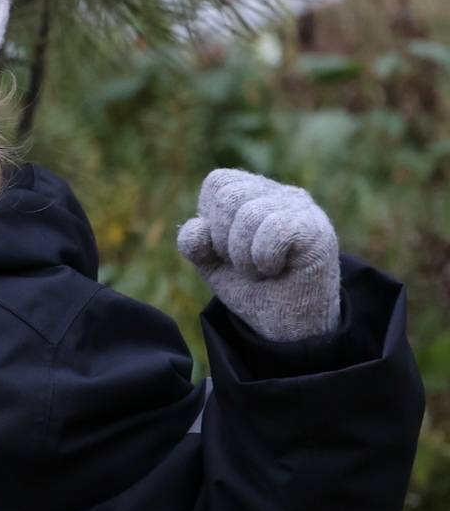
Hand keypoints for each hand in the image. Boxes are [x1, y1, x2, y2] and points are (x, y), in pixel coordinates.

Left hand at [177, 168, 340, 341]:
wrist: (286, 326)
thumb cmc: (252, 288)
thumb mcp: (212, 263)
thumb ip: (194, 242)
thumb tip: (197, 227)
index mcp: (254, 194)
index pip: (217, 183)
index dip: (212, 223)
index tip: (228, 250)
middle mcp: (280, 194)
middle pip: (229, 196)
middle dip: (224, 241)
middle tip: (245, 264)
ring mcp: (302, 210)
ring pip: (249, 214)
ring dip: (244, 257)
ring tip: (261, 270)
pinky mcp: (316, 230)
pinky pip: (274, 230)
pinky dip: (263, 259)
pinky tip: (277, 270)